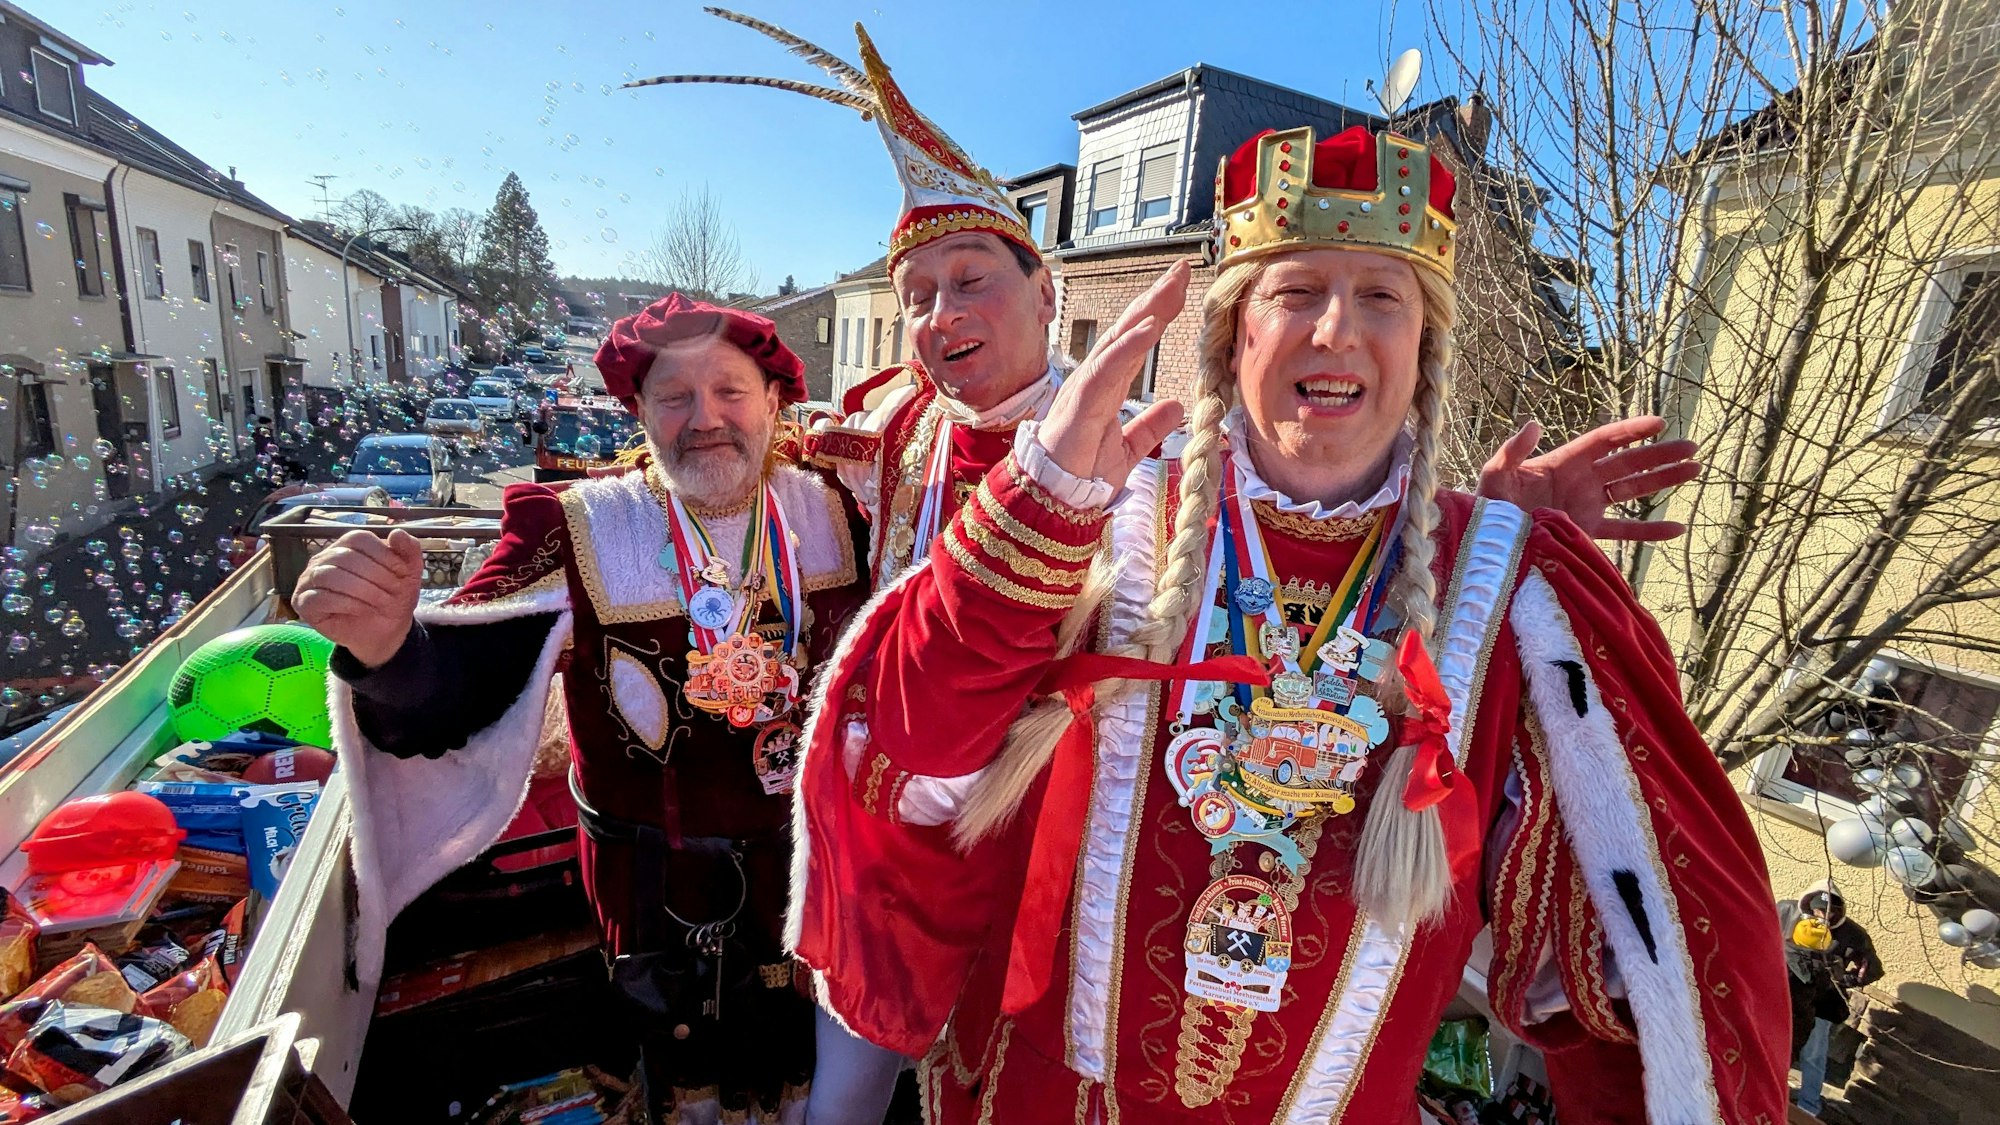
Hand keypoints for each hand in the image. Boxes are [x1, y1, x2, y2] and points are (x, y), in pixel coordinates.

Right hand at [292, 529, 423, 668]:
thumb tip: (397, 532)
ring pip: (330, 575)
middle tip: (395, 591)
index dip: (383, 554)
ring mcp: (310, 580)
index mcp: (346, 545)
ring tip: (381, 602)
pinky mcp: (304, 602)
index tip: (403, 573)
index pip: (358, 538)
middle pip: (345, 556)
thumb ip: (409, 550)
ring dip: (362, 590)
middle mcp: (324, 558)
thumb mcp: (409, 572)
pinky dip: (346, 603)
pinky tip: (364, 610)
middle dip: (376, 575)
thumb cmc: (393, 596)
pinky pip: (319, 597)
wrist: (386, 630)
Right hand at [1039, 261, 1189, 483]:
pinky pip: (1108, 367)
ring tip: (1171, 286)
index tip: (1181, 288)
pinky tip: (1151, 326)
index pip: (1136, 341)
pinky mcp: (1082, 401)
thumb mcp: (1128, 448)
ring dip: (1146, 311)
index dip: (1159, 313)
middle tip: (1182, 269)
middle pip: (1129, 329)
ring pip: (1119, 339)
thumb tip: (1177, 406)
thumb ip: (1149, 426)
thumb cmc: (1082, 474)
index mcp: (1109, 386)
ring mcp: (1087, 386)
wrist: (1054, 499)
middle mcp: (1097, 378)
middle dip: (1156, 298)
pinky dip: (1130, 345)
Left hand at [1478, 416, 1699, 541]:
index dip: (1631, 431)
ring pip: (1633, 491)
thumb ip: (1513, 450)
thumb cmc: (1488, 502)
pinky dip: (1650, 531)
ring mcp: (1588, 505)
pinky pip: (1624, 531)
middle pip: (1628, 463)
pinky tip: (1677, 528)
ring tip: (1694, 470)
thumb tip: (1533, 425)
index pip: (1606, 441)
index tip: (1659, 423)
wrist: (1488, 538)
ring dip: (1663, 481)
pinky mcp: (1587, 531)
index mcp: (1565, 461)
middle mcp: (1583, 480)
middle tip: (1692, 446)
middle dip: (1659, 454)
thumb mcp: (1496, 473)